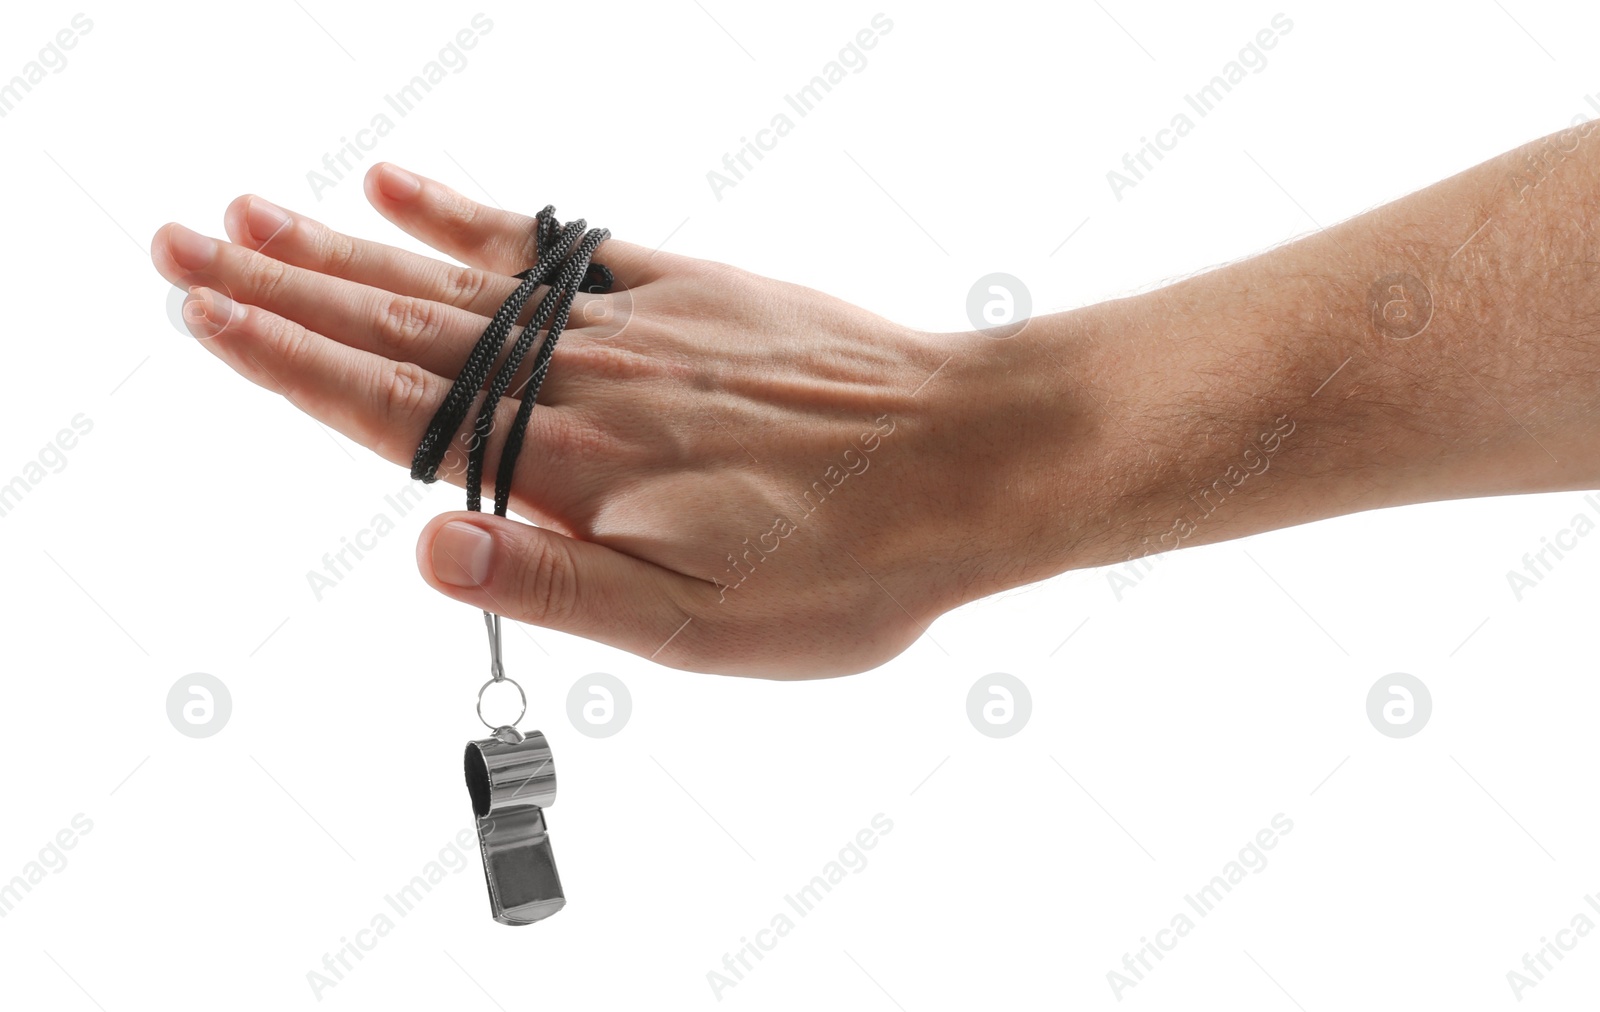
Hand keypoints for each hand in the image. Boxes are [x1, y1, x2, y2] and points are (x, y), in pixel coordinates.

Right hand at [149, 164, 1080, 676]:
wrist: (975, 459)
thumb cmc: (852, 563)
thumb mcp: (706, 627)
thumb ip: (558, 584)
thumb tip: (425, 551)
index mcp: (577, 467)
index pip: (396, 409)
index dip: (287, 362)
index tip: (200, 314)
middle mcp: (587, 379)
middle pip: (403, 327)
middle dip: (281, 289)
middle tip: (180, 244)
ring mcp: (635, 324)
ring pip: (461, 280)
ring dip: (346, 247)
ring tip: (255, 215)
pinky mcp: (690, 290)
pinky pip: (559, 244)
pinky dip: (475, 214)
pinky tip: (409, 185)